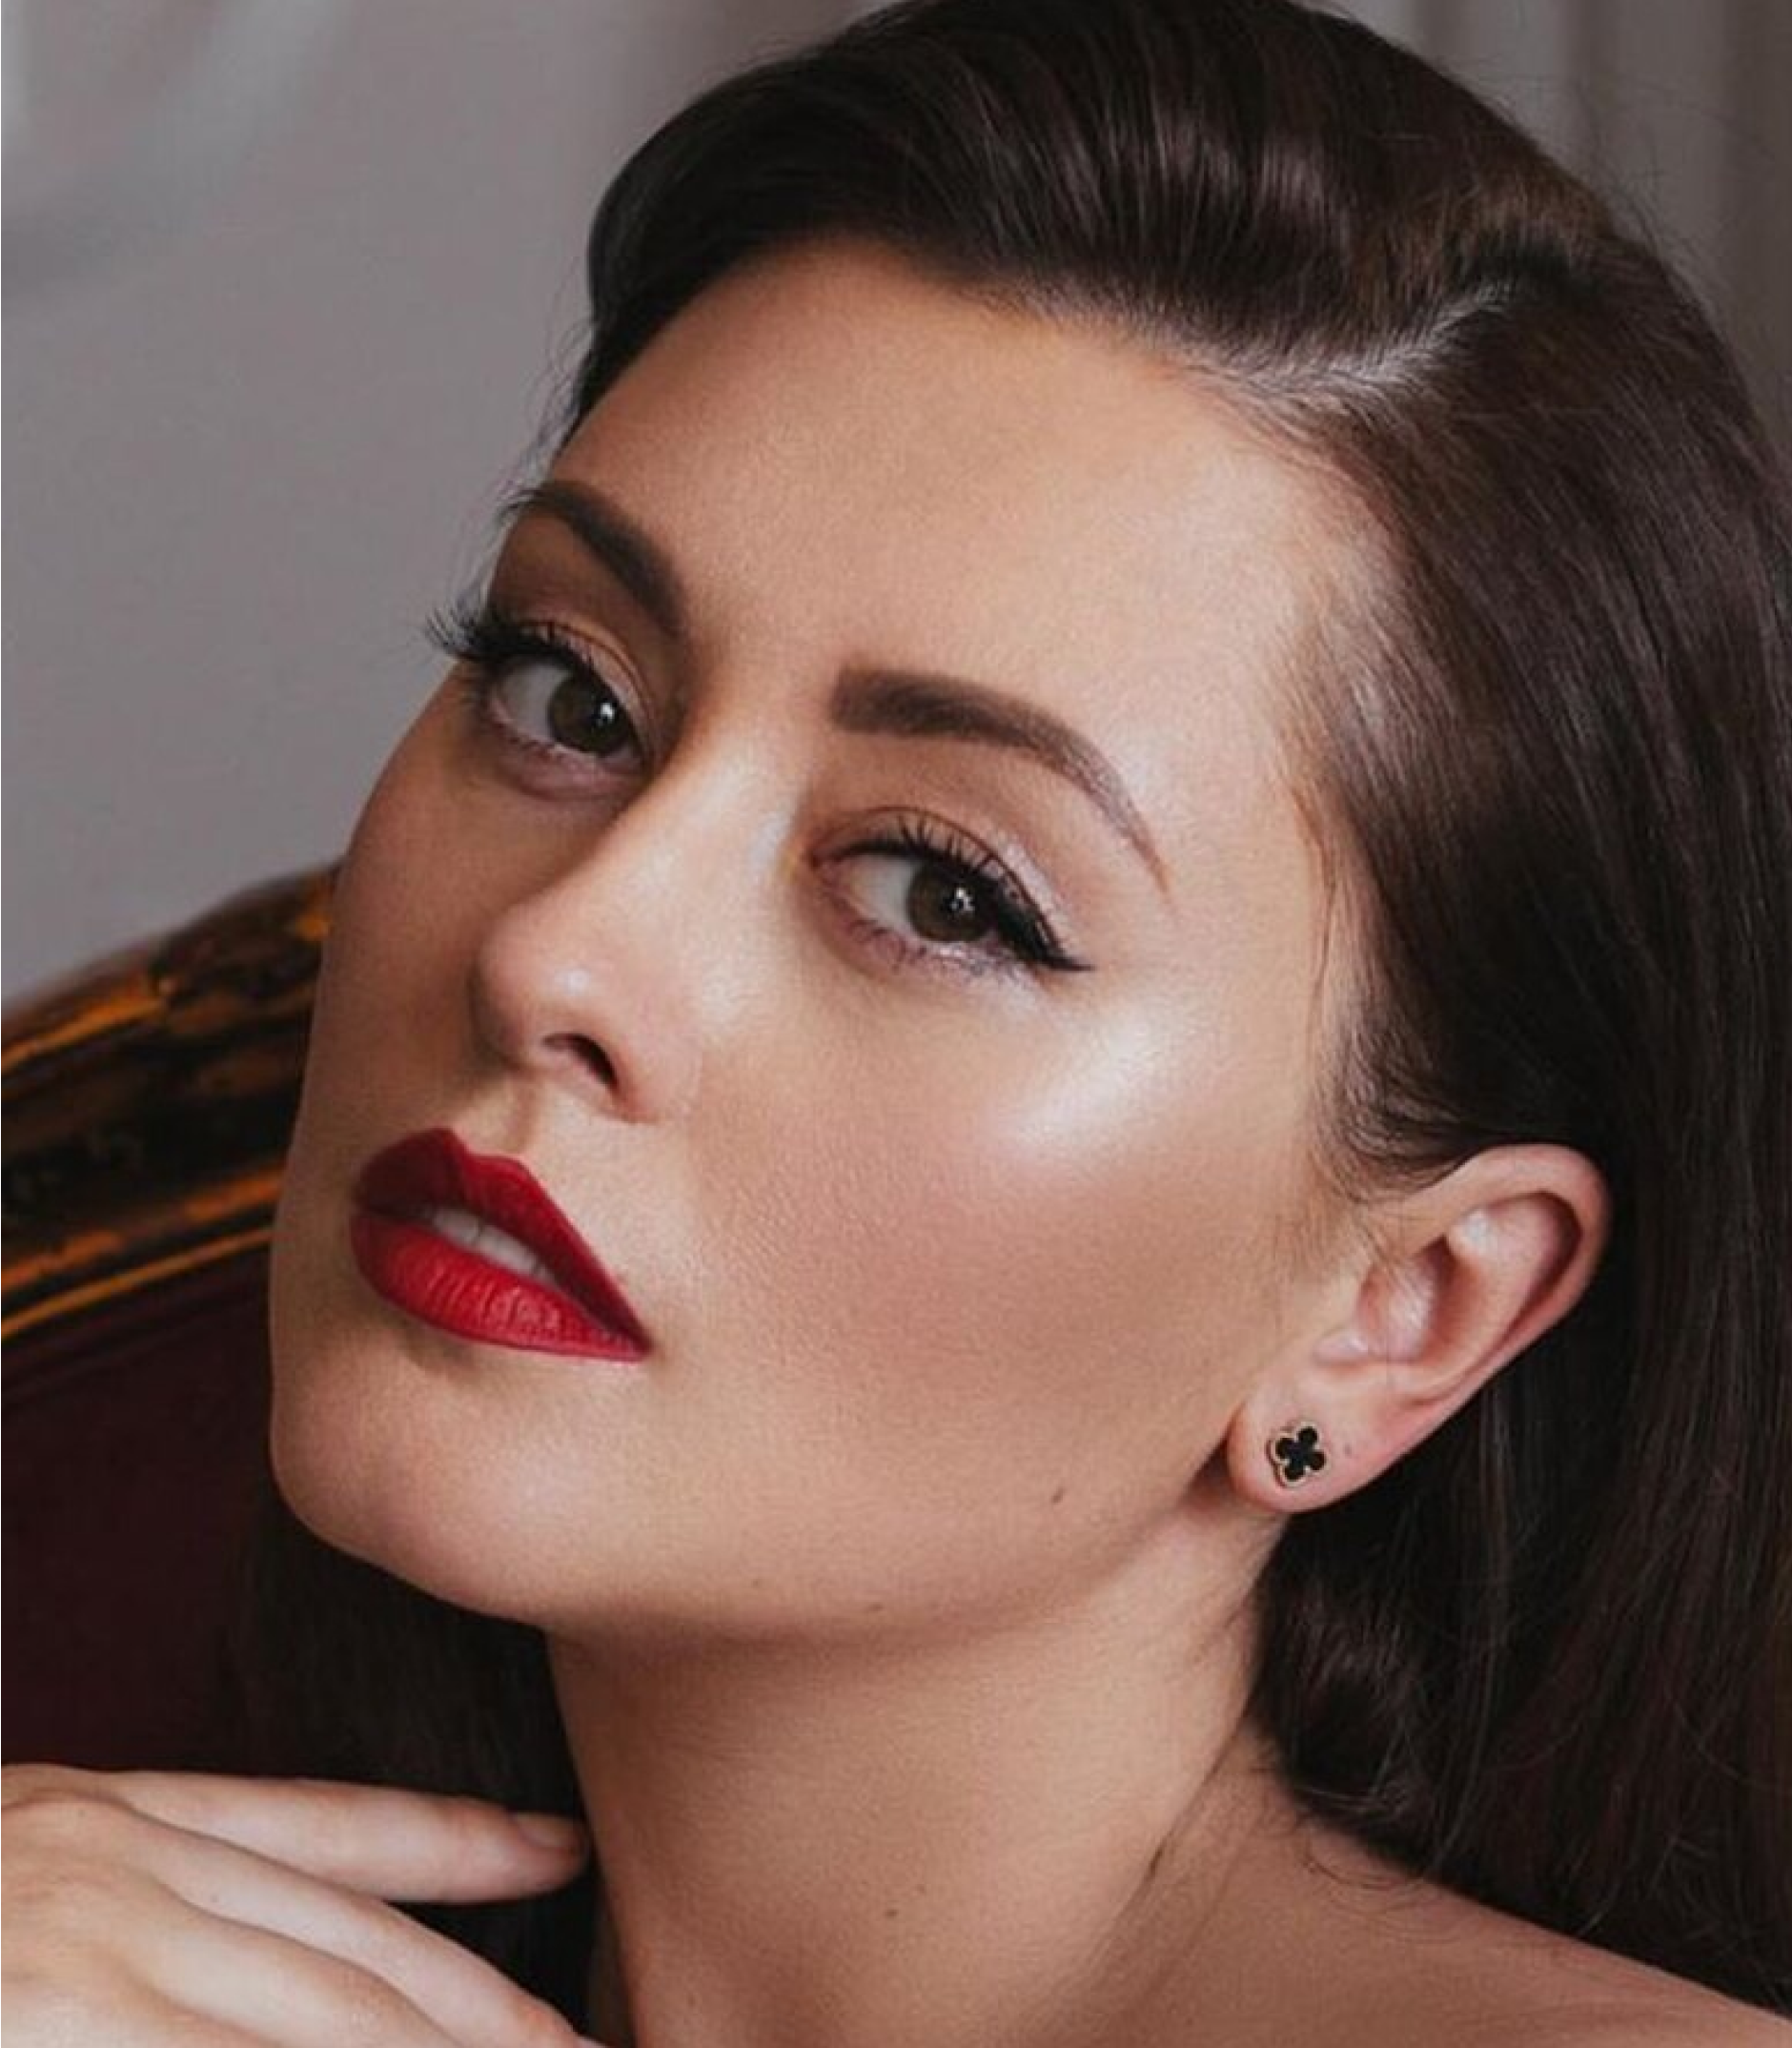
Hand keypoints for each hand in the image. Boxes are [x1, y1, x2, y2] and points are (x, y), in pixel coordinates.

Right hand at [0, 1762, 608, 2044]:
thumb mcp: (19, 1881)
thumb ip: (155, 1912)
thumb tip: (256, 1968)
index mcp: (102, 1815)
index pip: (321, 1827)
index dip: (454, 1842)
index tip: (559, 1846)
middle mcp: (115, 1862)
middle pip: (353, 1945)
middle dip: (483, 2009)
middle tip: (583, 2043)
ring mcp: (90, 1943)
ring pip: (332, 2013)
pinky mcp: (61, 2021)